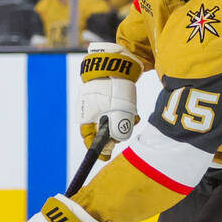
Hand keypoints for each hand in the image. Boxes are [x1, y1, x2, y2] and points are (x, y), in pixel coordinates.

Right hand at [79, 42, 142, 159]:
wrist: (114, 64)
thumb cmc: (112, 88)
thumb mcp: (117, 112)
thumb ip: (117, 129)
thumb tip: (118, 140)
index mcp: (86, 118)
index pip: (89, 139)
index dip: (97, 150)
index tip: (105, 157)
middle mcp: (92, 113)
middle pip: (103, 133)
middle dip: (116, 136)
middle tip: (126, 134)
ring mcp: (100, 106)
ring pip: (112, 123)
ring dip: (124, 125)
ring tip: (135, 120)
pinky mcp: (109, 100)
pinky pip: (116, 113)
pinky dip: (125, 116)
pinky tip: (135, 113)